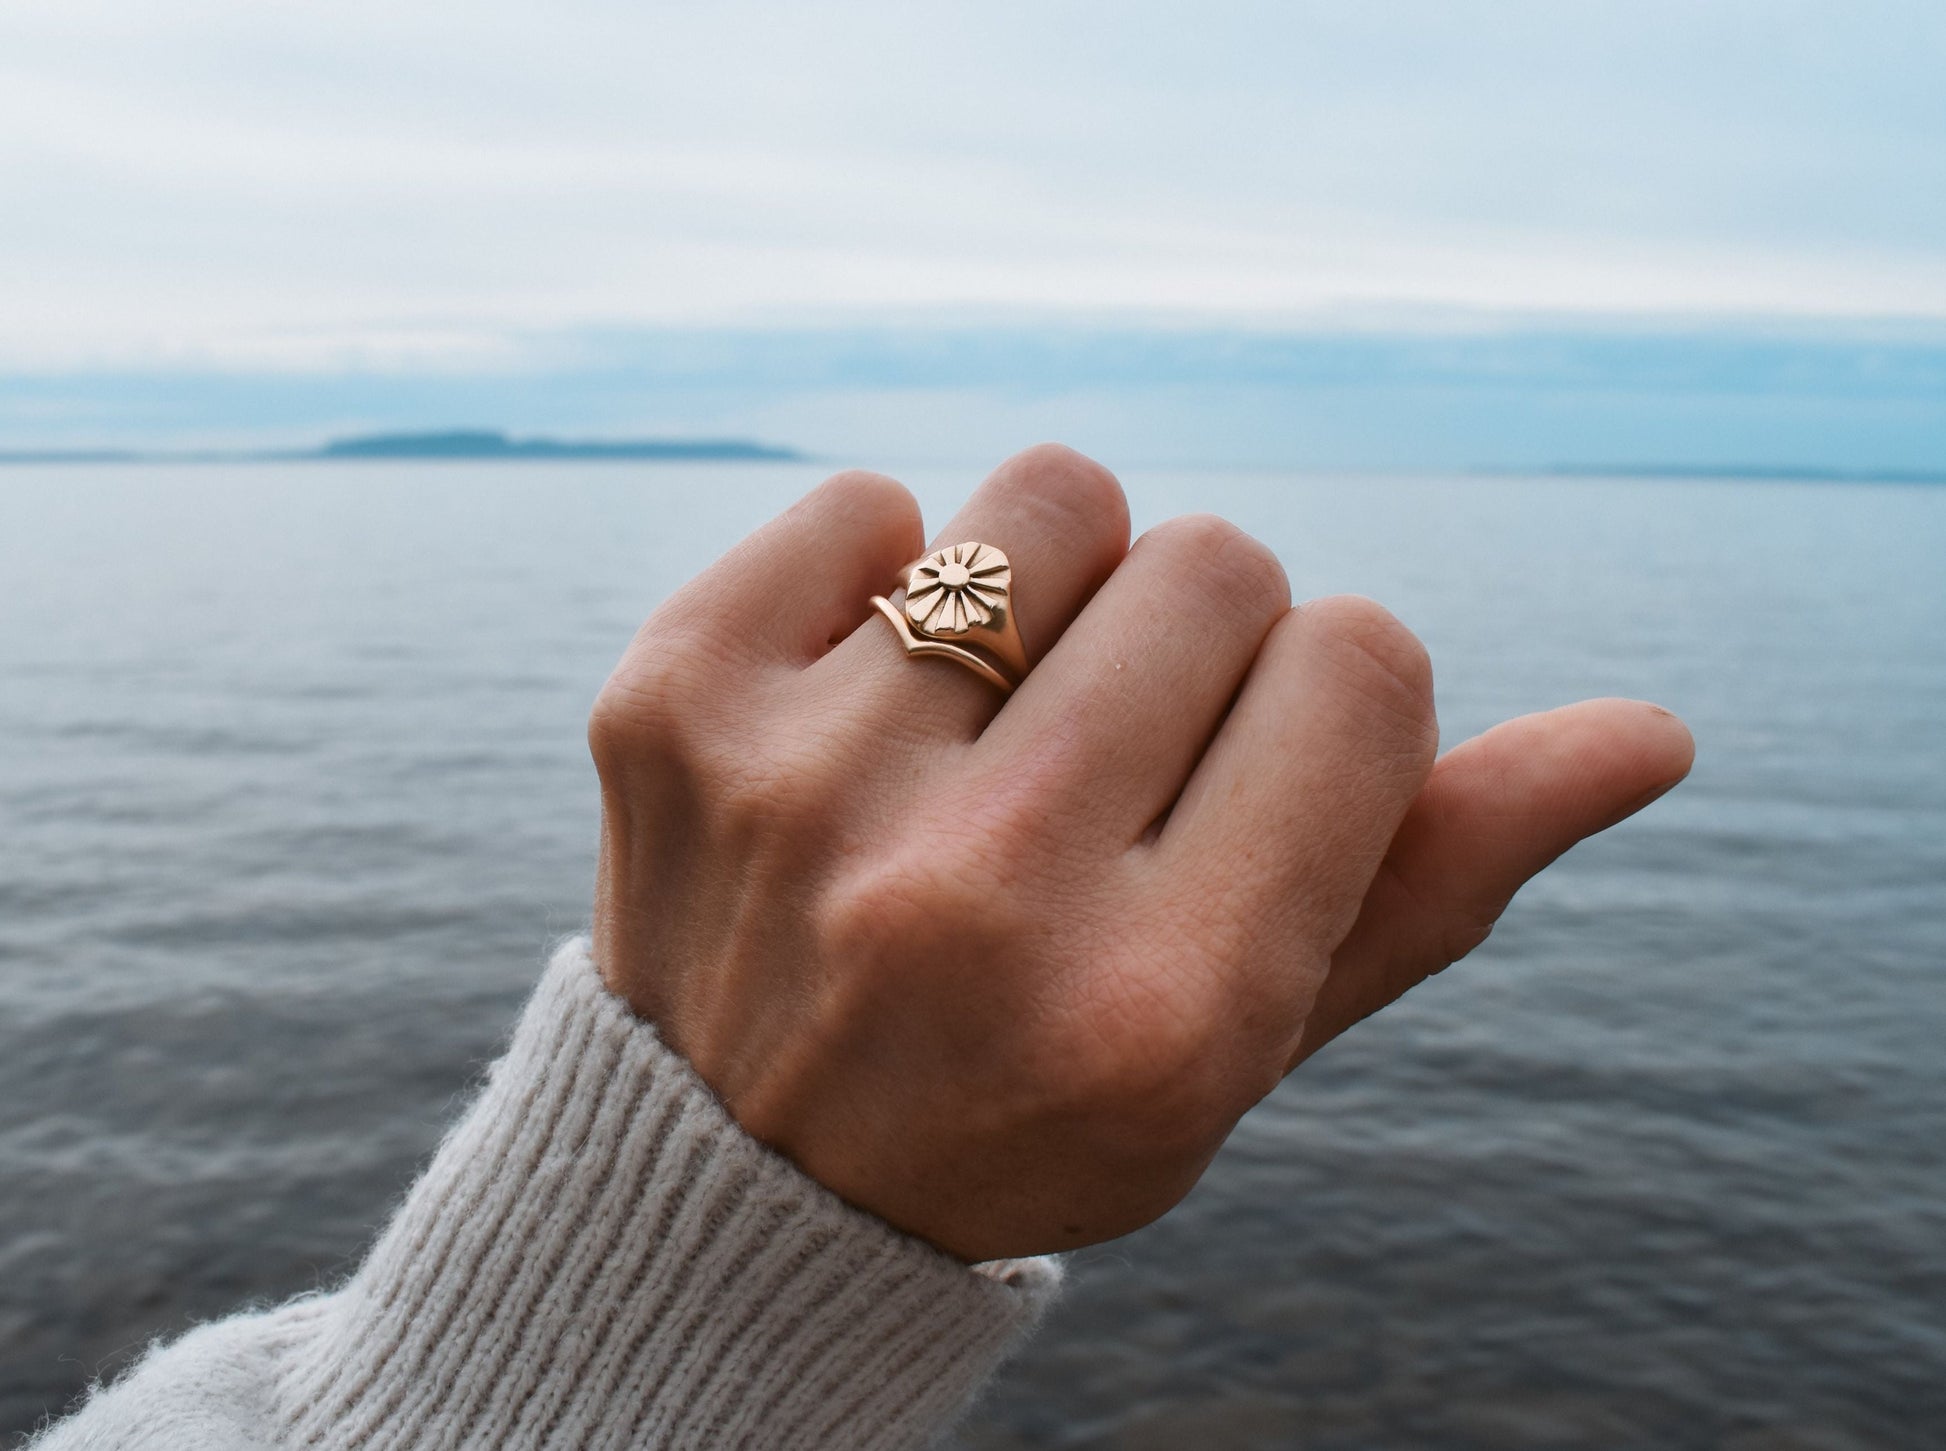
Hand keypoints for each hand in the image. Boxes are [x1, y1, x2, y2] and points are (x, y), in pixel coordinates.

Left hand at [589, 446, 1693, 1261]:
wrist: (737, 1173)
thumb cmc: (1036, 1093)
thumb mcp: (1248, 1041)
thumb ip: (1438, 884)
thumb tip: (1648, 734)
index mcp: (1161, 1006)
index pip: (1366, 664)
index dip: (1335, 698)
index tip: (1256, 774)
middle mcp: (978, 898)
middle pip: (1223, 559)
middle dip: (1207, 637)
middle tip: (1119, 758)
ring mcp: (804, 791)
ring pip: (1055, 491)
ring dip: (1066, 577)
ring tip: (1002, 718)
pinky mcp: (673, 705)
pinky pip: (869, 501)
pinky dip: (890, 570)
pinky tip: (865, 709)